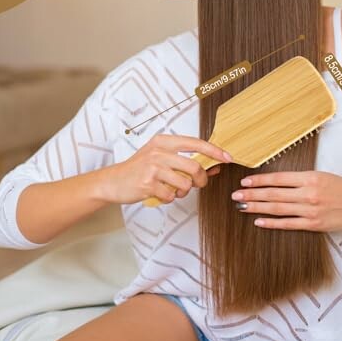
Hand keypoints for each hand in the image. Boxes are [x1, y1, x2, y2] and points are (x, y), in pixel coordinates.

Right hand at [98, 134, 230, 204]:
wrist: (113, 181)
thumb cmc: (139, 168)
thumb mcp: (161, 158)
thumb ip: (185, 161)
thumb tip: (214, 166)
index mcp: (163, 142)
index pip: (195, 143)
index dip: (214, 150)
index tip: (228, 157)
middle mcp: (158, 152)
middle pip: (194, 166)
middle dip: (201, 179)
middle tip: (198, 184)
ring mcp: (152, 168)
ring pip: (185, 184)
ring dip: (182, 192)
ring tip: (172, 189)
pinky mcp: (148, 184)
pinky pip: (171, 196)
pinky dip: (169, 199)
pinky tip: (160, 193)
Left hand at [231, 170, 341, 230]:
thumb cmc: (341, 188)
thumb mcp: (320, 175)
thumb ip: (298, 178)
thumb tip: (273, 181)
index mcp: (309, 177)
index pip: (278, 178)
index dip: (259, 180)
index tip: (245, 180)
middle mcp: (308, 193)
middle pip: (273, 194)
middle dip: (252, 194)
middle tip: (236, 195)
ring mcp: (311, 210)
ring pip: (278, 209)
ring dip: (257, 207)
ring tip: (242, 205)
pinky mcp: (314, 225)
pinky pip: (288, 224)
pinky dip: (272, 223)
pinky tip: (258, 221)